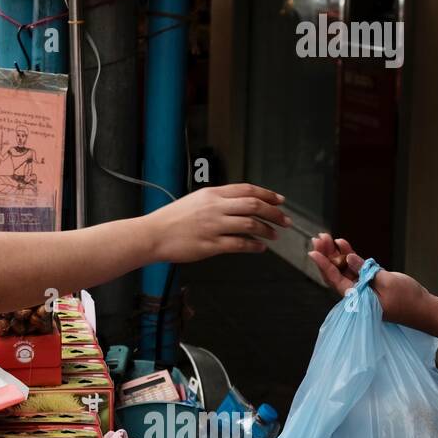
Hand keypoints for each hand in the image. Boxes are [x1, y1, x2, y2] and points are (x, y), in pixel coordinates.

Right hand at [145, 183, 289, 262]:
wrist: (153, 235)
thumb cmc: (171, 219)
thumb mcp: (196, 201)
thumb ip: (218, 201)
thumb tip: (241, 204)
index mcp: (212, 194)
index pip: (247, 190)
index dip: (268, 194)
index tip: (280, 201)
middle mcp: (214, 208)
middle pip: (254, 205)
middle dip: (274, 213)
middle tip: (284, 220)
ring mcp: (213, 226)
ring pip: (250, 225)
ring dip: (266, 230)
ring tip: (274, 235)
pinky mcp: (210, 245)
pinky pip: (239, 244)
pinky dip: (254, 246)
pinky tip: (260, 248)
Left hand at [307, 233, 432, 325]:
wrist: (425, 309)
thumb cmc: (408, 299)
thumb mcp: (388, 282)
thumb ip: (366, 271)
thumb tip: (348, 259)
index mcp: (356, 297)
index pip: (334, 279)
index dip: (322, 265)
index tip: (312, 252)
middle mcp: (356, 293)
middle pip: (335, 272)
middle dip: (326, 255)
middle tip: (318, 238)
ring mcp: (363, 287)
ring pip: (343, 269)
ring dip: (335, 253)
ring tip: (326, 237)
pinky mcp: (371, 282)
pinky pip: (355, 268)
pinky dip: (349, 256)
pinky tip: (342, 244)